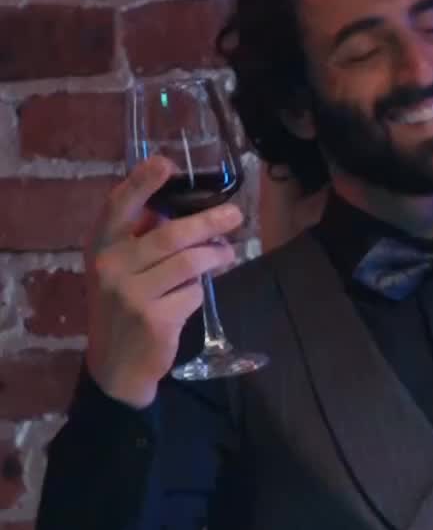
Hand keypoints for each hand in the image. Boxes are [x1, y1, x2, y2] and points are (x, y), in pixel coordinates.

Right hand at [85, 157, 244, 409]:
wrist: (115, 366)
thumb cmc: (122, 307)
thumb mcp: (119, 270)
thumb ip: (141, 240)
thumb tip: (188, 211)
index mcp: (100, 246)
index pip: (119, 205)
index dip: (142, 182)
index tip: (166, 163)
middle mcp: (111, 266)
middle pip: (170, 234)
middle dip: (208, 222)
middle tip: (235, 215)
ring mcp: (131, 294)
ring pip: (188, 263)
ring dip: (214, 256)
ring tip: (227, 254)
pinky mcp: (154, 319)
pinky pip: (191, 294)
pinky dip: (198, 292)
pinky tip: (193, 296)